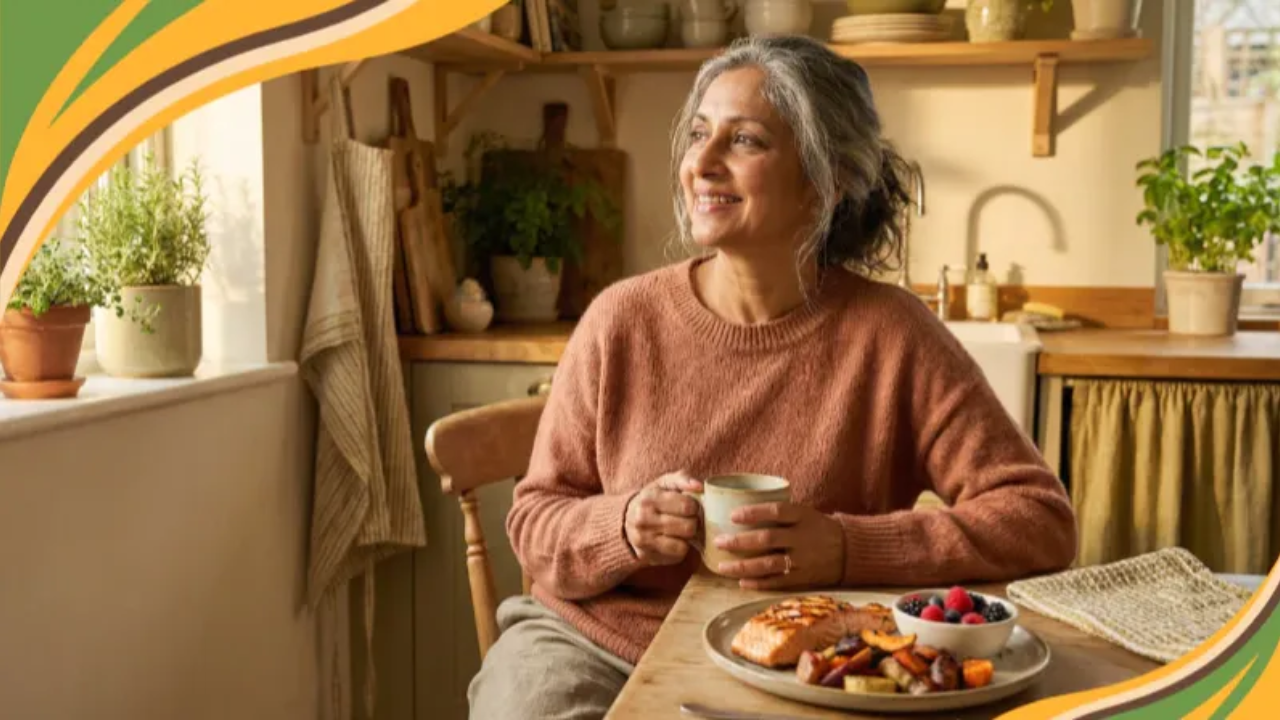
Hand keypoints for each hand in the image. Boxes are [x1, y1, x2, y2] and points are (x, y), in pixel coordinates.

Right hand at [624, 471, 703, 566]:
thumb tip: (699, 486)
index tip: (691, 507)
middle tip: (689, 519)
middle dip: (693, 523)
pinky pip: (678, 555)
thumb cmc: (652, 500)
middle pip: (688, 526)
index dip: (695, 507)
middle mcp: (643, 519)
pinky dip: (681, 548)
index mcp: (649, 498)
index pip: (687, 505)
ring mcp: (644, 540)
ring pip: (684, 543)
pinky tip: (675, 540)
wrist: (625, 522)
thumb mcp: (664, 484)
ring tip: (682, 530)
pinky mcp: (648, 555)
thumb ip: (682, 479)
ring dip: (688, 537)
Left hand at [713, 502, 844, 589]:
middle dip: (740, 542)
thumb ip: (778, 513)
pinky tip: (741, 582)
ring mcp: (804, 560)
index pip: (776, 511)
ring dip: (743, 566)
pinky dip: (759, 583)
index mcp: (803, 516)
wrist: (849, 550)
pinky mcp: (804, 579)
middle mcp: (803, 537)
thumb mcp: (804, 513)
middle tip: (718, 542)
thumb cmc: (816, 527)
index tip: (732, 515)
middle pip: (767, 539)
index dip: (753, 513)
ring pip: (769, 564)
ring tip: (722, 567)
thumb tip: (738, 506)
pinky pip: (778, 582)